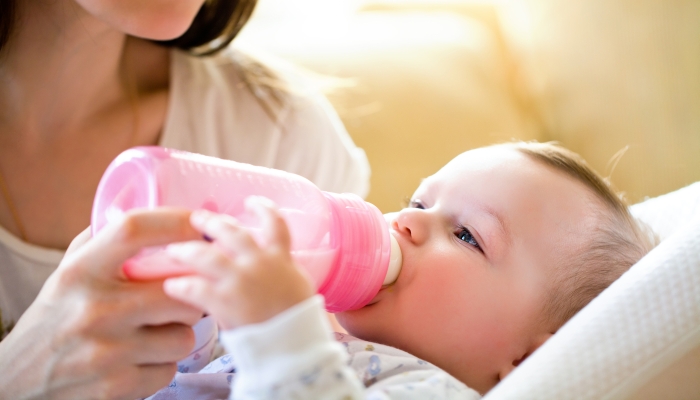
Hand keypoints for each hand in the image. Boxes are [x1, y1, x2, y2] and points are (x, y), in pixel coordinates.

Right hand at [0, 208, 204, 399]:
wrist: (15, 384)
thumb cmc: (53, 320)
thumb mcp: (66, 273)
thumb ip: (102, 242)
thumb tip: (143, 206)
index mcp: (80, 272)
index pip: (134, 230)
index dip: (174, 221)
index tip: (197, 223)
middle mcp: (94, 308)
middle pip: (180, 289)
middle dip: (191, 293)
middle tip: (183, 294)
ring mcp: (107, 351)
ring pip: (184, 335)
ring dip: (177, 333)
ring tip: (154, 332)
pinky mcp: (117, 387)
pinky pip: (170, 368)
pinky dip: (161, 365)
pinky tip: (139, 360)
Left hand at [163, 197, 314, 330]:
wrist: (295, 346)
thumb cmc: (300, 323)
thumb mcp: (298, 288)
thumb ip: (281, 273)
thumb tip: (270, 268)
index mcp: (281, 259)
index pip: (276, 223)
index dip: (263, 208)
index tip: (251, 201)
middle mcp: (259, 263)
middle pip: (231, 232)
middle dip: (212, 223)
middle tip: (197, 218)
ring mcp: (240, 280)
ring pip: (206, 255)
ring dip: (187, 250)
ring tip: (173, 250)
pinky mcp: (224, 301)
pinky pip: (194, 287)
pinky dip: (180, 285)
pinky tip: (171, 286)